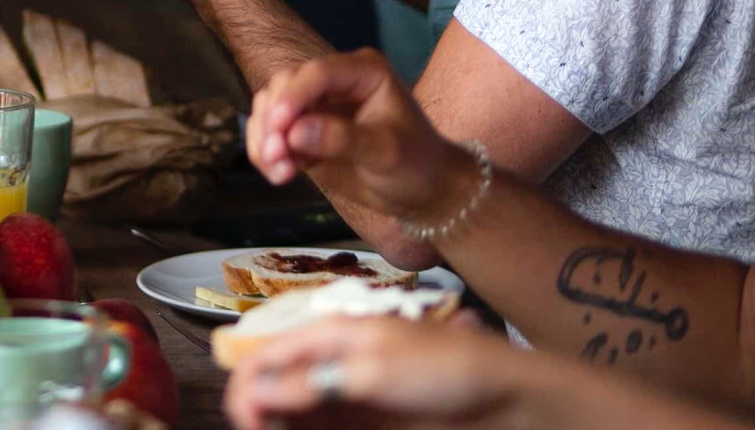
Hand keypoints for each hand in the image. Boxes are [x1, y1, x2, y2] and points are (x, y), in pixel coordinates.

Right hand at [224, 317, 520, 429]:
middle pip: (271, 385)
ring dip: (279, 425)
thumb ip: (312, 382)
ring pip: (291, 412)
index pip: (264, 354)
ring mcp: (347, 394)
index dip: (246, 387)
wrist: (508, 401)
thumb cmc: (448, 371)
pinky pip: (319, 428)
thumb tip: (255, 390)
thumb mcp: (375, 372)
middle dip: (256, 410)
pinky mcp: (364, 423)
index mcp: (329, 334)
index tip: (246, 423)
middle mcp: (330, 361)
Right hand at [246, 49, 469, 221]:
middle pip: (285, 85)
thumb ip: (342, 139)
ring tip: (279, 172)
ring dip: (264, 137)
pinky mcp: (302, 131)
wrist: (422, 191)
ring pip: (270, 106)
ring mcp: (315, 105)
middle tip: (276, 156)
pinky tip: (279, 175)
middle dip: (273, 119)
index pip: (318, 73)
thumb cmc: (416, 164)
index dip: (293, 96)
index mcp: (362, 72)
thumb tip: (294, 133)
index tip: (278, 127)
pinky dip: (265, 152)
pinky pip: (269, 133)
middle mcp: (333, 81)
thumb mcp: (386, 152)